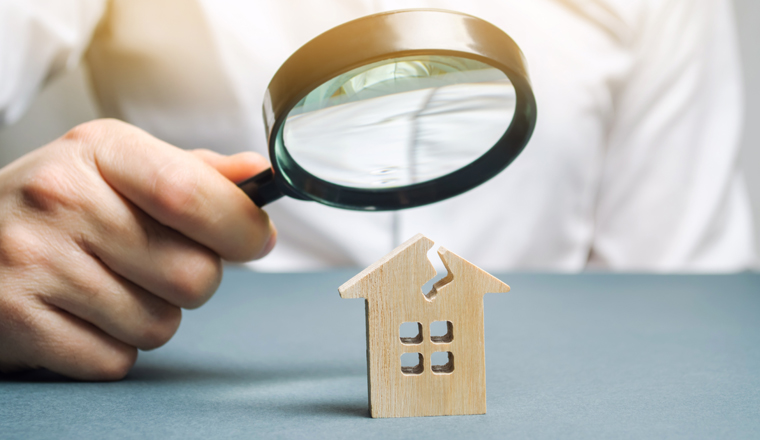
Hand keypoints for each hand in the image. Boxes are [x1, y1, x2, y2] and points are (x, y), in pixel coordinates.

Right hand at [0, 119, 275, 379]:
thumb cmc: (61, 205)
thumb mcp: (119, 168)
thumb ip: (192, 173)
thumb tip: (256, 174)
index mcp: (100, 151)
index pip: (190, 193)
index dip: (241, 227)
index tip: (255, 240)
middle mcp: (62, 199)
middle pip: (193, 274)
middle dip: (196, 280)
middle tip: (159, 266)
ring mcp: (34, 261)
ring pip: (160, 324)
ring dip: (153, 316)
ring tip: (114, 287)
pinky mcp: (17, 320)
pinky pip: (116, 360)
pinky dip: (113, 348)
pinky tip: (85, 316)